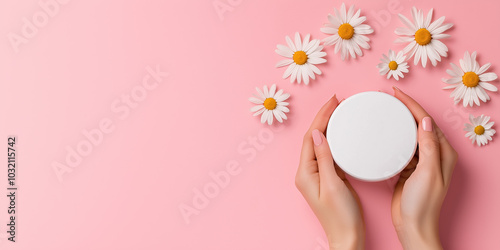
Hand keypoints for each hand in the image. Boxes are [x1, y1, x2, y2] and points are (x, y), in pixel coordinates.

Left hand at [295, 95, 364, 249]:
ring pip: (321, 144)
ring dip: (329, 127)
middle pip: (314, 138)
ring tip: (339, 112)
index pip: (310, 137)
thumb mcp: (334, 184)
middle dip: (324, 118)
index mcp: (305, 172)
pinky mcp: (327, 179)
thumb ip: (325, 158)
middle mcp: (307, 172)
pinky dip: (335, 141)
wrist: (347, 237)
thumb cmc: (341, 216)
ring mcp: (317, 175)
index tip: (333, 102)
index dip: (321, 117)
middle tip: (337, 101)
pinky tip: (343, 134)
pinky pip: (329, 154)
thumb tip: (318, 134)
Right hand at [391, 87, 457, 249]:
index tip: (397, 94)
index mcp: (443, 153)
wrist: (412, 225)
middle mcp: (434, 155)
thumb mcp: (428, 173)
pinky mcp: (408, 169)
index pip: (427, 122)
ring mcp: (421, 162)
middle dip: (405, 109)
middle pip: (419, 125)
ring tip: (385, 110)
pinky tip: (384, 135)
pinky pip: (401, 148)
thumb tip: (424, 121)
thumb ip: (428, 147)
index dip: (412, 105)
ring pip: (409, 135)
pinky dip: (393, 139)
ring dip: (399, 123)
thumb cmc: (423, 203)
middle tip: (389, 98)